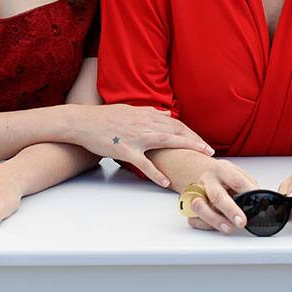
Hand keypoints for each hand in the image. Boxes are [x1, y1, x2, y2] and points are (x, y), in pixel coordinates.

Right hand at [67, 105, 214, 186]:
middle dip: (195, 140)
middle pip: (176, 131)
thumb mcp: (129, 110)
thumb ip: (149, 112)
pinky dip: (155, 173)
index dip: (191, 132)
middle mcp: (144, 124)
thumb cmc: (104, 117)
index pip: (174, 123)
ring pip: (166, 142)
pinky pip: (143, 163)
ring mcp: (135, 137)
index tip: (202, 141)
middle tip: (209, 151)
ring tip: (199, 158)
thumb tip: (166, 113)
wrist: (82, 121)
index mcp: (145, 115)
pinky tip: (166, 181)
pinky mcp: (125, 150)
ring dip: (185, 149)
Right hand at [185, 158, 258, 233]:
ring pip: (199, 206)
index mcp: (222, 170)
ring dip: (214, 219)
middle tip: (241, 222)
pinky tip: (214, 224)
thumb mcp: (235, 172)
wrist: (192, 167)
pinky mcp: (186, 204)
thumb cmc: (218, 174)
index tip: (258, 205)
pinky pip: (193, 218)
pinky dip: (204, 224)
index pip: (237, 181)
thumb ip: (247, 186)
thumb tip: (260, 202)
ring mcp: (195, 191)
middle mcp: (207, 180)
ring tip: (227, 228)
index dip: (248, 193)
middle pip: (217, 195)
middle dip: (230, 210)